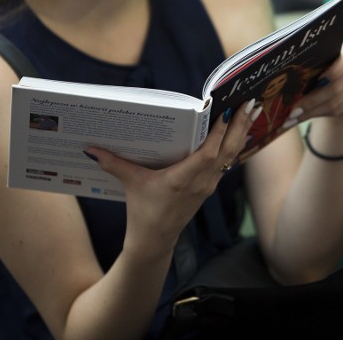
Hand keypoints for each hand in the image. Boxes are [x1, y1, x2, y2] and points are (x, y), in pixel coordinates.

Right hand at [82, 98, 257, 254]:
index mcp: (183, 180)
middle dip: (240, 126)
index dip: (219, 133)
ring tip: (252, 109)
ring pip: (230, 155)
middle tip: (251, 102)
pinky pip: (226, 161)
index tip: (226, 111)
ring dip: (241, 132)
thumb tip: (90, 148)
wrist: (155, 240)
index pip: (208, 154)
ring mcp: (208, 185)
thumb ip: (114, 164)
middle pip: (227, 151)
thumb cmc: (143, 212)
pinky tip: (239, 130)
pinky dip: (234, 144)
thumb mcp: (130, 184)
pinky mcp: (208, 186)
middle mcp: (201, 182)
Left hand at [293, 44, 342, 123]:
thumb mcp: (316, 63)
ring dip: (312, 111)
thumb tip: (281, 76)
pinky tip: (304, 117)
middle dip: (311, 101)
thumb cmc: (321, 68)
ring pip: (336, 102)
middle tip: (292, 110)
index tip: (307, 84)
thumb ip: (307, 66)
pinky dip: (320, 114)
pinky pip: (340, 110)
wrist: (339, 81)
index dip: (329, 74)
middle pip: (336, 87)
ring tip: (294, 117)